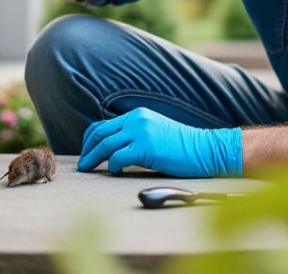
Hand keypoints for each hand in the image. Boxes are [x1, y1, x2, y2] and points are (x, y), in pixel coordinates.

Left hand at [77, 108, 242, 177]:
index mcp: (137, 115)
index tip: (86, 151)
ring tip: (87, 169)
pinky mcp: (146, 147)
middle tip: (82, 164)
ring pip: (105, 145)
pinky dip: (112, 166)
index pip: (104, 124)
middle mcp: (136, 120)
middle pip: (100, 133)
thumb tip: (115, 149)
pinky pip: (118, 157)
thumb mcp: (155, 132)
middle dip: (87, 149)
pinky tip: (114, 172)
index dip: (90, 139)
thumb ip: (136, 135)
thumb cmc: (182, 147)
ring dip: (93, 158)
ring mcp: (140, 132)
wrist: (205, 149)